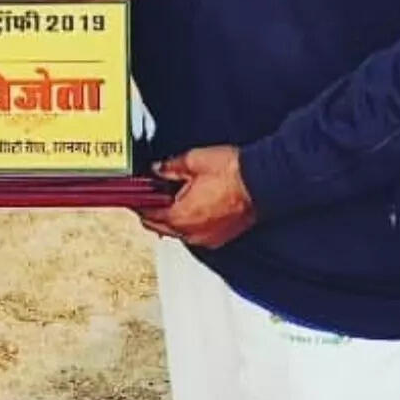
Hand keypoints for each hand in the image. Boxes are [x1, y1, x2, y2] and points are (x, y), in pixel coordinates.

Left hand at [136, 144, 255, 249]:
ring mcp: (207, 238)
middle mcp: (192, 234)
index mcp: (181, 217)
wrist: (263, 181)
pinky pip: (195, 233)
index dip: (139, 202)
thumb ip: (169, 167)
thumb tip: (157, 169)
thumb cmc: (233, 173)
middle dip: (152, 212)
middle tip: (150, 194)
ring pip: (178, 232)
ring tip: (171, 196)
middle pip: (161, 227)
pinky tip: (191, 205)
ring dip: (171, 217)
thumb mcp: (192, 161)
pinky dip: (189, 222)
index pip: (148, 215)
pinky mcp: (220, 237)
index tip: (135, 194)